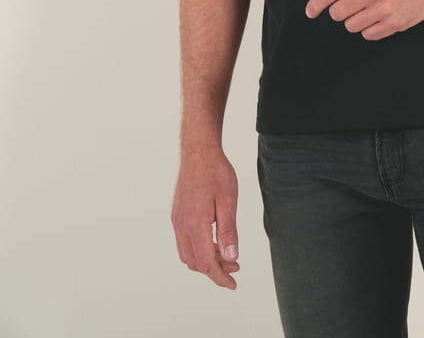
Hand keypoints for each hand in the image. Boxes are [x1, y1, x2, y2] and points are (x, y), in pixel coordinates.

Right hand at [171, 147, 239, 289]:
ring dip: (205, 260)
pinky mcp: (177, 214)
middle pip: (195, 262)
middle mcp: (181, 225)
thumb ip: (228, 231)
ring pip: (187, 254)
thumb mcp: (228, 201)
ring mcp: (177, 220)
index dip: (220, 276)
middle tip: (234, 265)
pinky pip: (184, 242)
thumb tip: (231, 257)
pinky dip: (198, 249)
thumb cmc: (216, 173)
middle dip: (214, 269)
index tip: (233, 283)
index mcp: (195, 224)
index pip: (206, 262)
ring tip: (225, 254)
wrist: (199, 152)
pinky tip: (213, 241)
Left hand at [304, 0, 423, 39]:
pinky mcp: (394, 23)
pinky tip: (380, 18)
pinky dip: (370, 29)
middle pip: (337, 13)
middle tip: (352, 6)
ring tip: (370, 10)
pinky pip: (369, 35)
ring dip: (356, 21)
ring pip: (351, 26)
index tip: (310, 12)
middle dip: (341, 12)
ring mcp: (383, 8)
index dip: (314, 5)